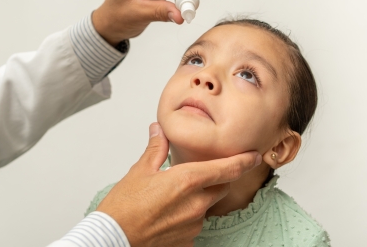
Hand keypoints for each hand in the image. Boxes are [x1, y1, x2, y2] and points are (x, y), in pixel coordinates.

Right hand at [96, 123, 260, 246]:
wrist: (113, 239)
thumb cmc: (123, 207)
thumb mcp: (139, 171)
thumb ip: (156, 149)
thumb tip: (158, 130)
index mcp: (187, 181)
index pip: (227, 169)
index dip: (244, 161)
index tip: (253, 156)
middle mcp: (196, 204)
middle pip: (221, 187)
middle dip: (217, 179)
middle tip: (198, 174)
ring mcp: (193, 225)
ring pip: (206, 206)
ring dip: (198, 199)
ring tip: (170, 198)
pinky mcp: (188, 241)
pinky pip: (195, 224)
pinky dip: (187, 216)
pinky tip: (168, 214)